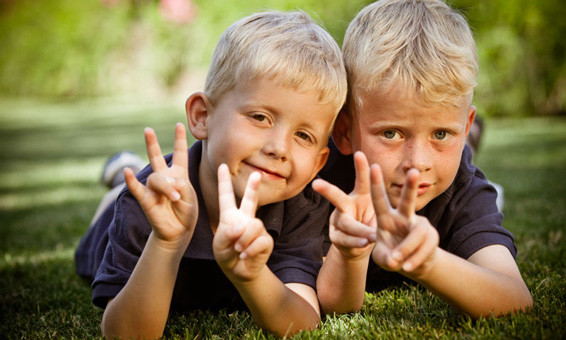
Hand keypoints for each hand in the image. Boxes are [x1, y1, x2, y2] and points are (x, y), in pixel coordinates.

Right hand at [124, 123, 197, 245]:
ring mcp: (153, 188)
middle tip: (147, 129)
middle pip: (156, 157)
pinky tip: (127, 172)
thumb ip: (180, 185)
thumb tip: (165, 181)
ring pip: (156, 178)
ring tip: (175, 198)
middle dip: (152, 143)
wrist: (178, 232)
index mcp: (179, 174)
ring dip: (167, 187)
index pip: (180, 154)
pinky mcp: (146, 199)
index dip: (179, 139)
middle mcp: (165, 178)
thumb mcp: (190, 196)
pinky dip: (131, 181)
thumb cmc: (186, 213)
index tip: (179, 124)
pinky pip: (137, 188)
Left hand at [213, 164, 273, 281]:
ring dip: (244, 239)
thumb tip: (243, 225)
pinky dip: (250, 249)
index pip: (226, 196)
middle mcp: (245, 218)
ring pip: (253, 226)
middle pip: (250, 200)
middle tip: (256, 174)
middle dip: (253, 187)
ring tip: (238, 249)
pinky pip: (259, 240)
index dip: (224, 181)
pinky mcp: (266, 239)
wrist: (240, 272)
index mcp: (230, 216)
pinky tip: (244, 255)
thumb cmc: (226, 255)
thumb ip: (227, 233)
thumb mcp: (220, 244)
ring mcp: (257, 228)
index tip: (222, 166)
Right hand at [312, 152, 376, 258]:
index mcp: (361, 196)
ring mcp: (339, 221)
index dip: (360, 168)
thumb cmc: (374, 223)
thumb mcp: (381, 212)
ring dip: (359, 229)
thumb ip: (384, 207)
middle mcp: (346, 205)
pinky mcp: (336, 237)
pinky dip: (355, 241)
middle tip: (316, 184)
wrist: (361, 246)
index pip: (361, 181)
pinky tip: (364, 243)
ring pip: (345, 223)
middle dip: (326, 190)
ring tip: (370, 236)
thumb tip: (399, 195)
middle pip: (337, 197)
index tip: (359, 154)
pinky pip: (345, 239)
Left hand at [369, 164, 438, 277]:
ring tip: (397, 261)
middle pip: (408, 201)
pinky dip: (414, 260)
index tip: (374, 165)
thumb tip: (395, 259)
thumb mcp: (381, 258)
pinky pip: (424, 248)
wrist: (410, 265)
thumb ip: (385, 258)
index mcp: (385, 218)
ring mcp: (418, 226)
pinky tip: (407, 267)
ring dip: (407, 248)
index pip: (379, 199)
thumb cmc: (391, 257)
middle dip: (410, 186)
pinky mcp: (431, 237)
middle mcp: (403, 217)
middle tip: (413, 172)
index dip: (376, 183)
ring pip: (417, 232)